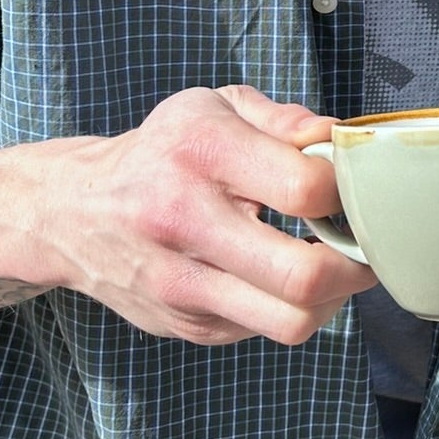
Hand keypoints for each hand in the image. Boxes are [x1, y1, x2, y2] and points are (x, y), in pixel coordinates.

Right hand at [35, 85, 376, 345]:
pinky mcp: (186, 325)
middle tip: (365, 243)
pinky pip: (265, 331)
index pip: (304, 189)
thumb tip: (338, 141)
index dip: (345, 191)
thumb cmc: (162, 151)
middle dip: (356, 264)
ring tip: (333, 266)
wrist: (73, 212)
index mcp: (201, 150)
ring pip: (291, 321)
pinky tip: (286, 276)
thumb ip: (283, 119)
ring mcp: (183, 283)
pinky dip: (293, 308)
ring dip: (333, 298)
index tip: (350, 186)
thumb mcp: (213, 107)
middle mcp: (185, 219)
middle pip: (303, 275)